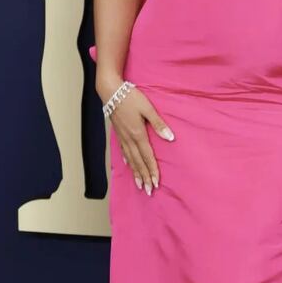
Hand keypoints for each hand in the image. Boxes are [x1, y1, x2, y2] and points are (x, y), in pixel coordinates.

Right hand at [101, 79, 174, 195]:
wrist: (111, 91)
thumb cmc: (131, 97)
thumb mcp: (148, 108)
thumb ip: (158, 124)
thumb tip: (170, 138)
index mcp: (138, 134)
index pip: (147, 156)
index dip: (152, 170)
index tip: (156, 183)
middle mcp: (129, 139)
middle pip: (138, 162)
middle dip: (144, 177)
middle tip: (149, 190)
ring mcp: (122, 137)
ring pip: (130, 159)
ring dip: (135, 173)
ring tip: (139, 185)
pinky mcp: (118, 133)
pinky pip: (123, 151)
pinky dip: (127, 161)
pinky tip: (129, 166)